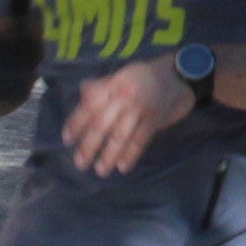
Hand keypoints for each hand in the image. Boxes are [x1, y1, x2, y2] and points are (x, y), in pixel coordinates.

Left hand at [62, 57, 193, 176]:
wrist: (178, 76)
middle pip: (102, 124)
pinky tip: (122, 166)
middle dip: (89, 145)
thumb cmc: (144, 76)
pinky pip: (140, 140)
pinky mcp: (155, 121)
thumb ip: (101, 86)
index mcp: (113, 84)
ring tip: (100, 170)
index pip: (90, 105)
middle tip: (80, 163)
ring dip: (109, 155)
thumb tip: (82, 96)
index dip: (77, 123)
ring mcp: (141, 110)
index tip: (67, 139)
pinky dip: (131, 154)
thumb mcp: (121, 74)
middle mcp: (125, 97)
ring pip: (121, 135)